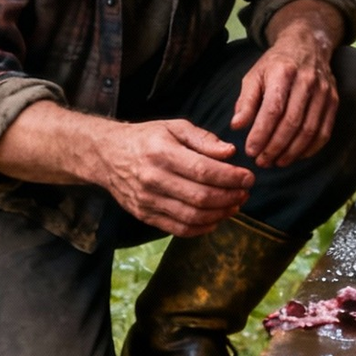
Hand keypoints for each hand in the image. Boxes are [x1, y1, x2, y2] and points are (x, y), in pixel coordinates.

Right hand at [0, 101, 254, 238]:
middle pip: (200, 197)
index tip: (249, 177)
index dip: (231, 177)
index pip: (204, 170)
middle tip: (246, 192)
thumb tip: (230, 153)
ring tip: (235, 204)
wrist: (107, 155)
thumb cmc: (147, 137)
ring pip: (191, 217)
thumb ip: (203, 139)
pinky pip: (177, 229)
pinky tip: (216, 219)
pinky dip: (201, 228)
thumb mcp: (174, 126)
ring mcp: (147, 201)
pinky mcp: (144, 215)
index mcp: (162, 152)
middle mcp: (153, 179)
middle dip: (230, 197)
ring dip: (219, 214)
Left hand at [230, 0, 341, 167]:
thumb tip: (237, 126)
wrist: (308, 45)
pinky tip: (295, 156)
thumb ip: (245, 101)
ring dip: (291, 152)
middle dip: (274, 147)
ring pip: (309, 130)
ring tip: (276, 162)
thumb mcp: (255, 75)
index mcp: (284, 71)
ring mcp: (324, 91)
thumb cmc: (276, 64)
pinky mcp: (333, 100)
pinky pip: (324, 131)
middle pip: (292, 122)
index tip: (250, 150)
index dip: (261, 133)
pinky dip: (310, 149)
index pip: (273, 108)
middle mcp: (307, 80)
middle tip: (261, 161)